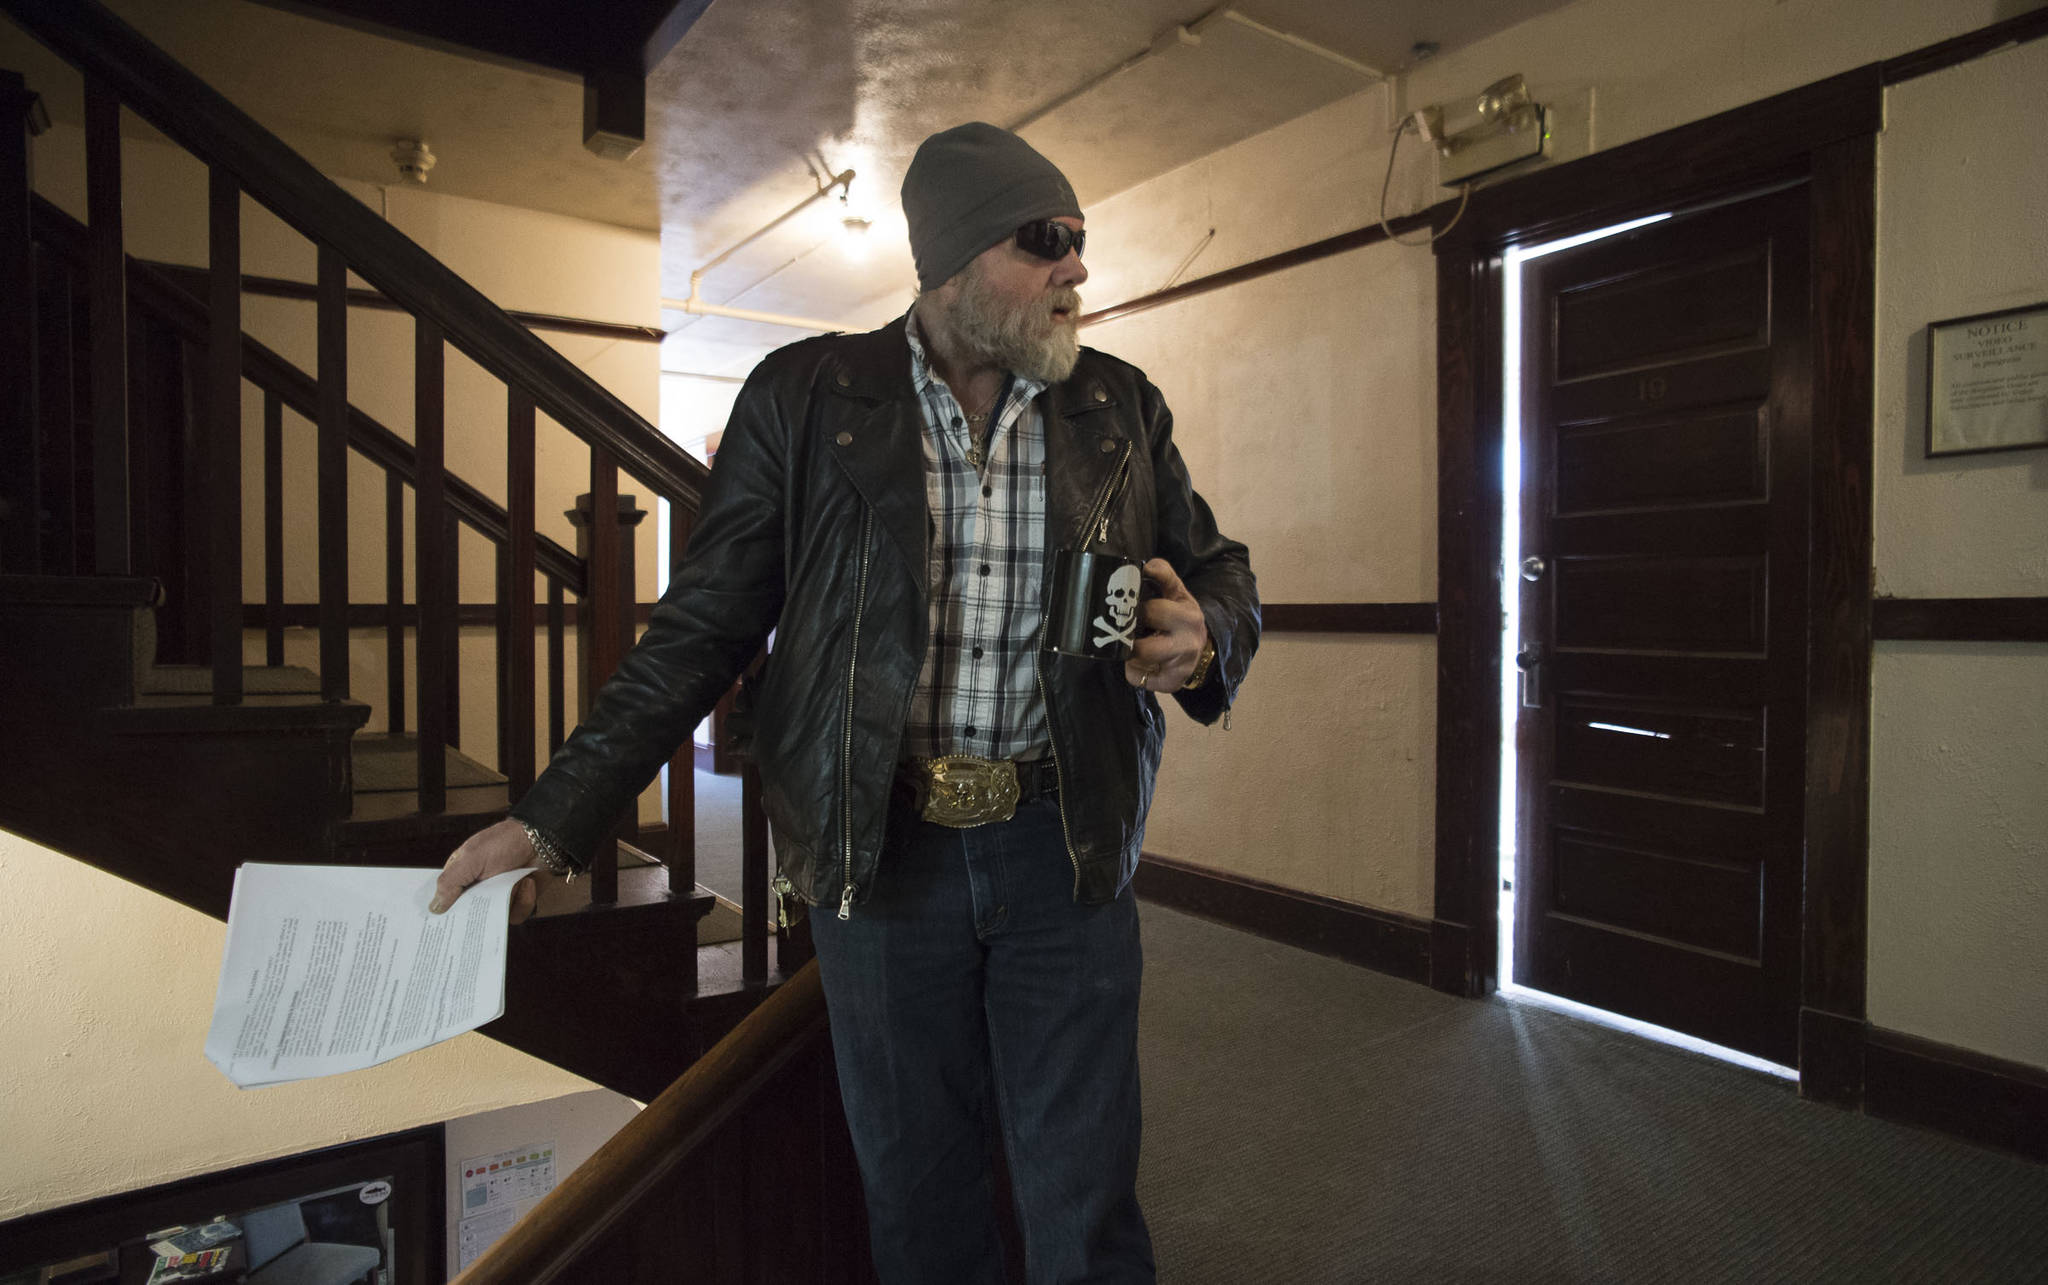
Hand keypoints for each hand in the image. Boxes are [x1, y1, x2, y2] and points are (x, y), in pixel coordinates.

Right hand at [432, 818, 541, 923]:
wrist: (543, 839)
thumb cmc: (505, 841)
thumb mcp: (471, 858)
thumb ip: (451, 882)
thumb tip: (434, 908)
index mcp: (461, 874)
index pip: (445, 898)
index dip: (443, 912)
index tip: (439, 927)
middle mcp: (478, 888)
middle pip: (468, 915)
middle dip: (476, 917)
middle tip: (481, 914)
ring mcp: (499, 896)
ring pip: (493, 919)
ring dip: (506, 902)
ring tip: (513, 885)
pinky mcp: (517, 901)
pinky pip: (515, 915)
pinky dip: (523, 901)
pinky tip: (527, 884)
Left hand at [1124, 558, 1208, 691]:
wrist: (1201, 649)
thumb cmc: (1180, 616)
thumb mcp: (1177, 592)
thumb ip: (1162, 574)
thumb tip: (1143, 565)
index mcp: (1187, 611)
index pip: (1157, 602)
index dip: (1138, 598)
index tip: (1129, 596)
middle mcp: (1188, 636)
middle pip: (1146, 626)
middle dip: (1130, 627)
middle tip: (1124, 626)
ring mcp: (1182, 661)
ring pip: (1141, 655)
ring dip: (1129, 651)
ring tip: (1129, 646)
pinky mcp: (1173, 682)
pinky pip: (1140, 679)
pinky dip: (1133, 673)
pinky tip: (1139, 665)